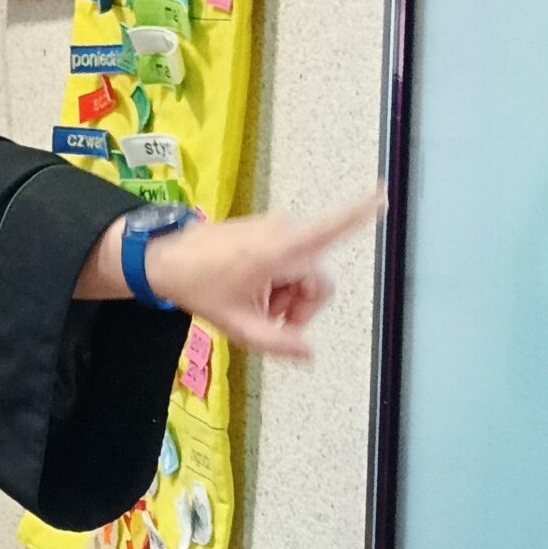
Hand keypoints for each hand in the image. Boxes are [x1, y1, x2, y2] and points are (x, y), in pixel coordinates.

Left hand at [148, 188, 384, 361]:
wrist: (164, 259)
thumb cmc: (198, 286)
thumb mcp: (237, 324)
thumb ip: (277, 342)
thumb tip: (310, 353)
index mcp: (280, 250)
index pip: (329, 229)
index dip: (359, 213)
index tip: (383, 195)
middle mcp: (283, 232)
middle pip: (317, 278)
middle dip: (301, 305)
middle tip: (270, 321)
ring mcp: (275, 229)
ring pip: (302, 272)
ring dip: (287, 296)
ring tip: (254, 305)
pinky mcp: (268, 231)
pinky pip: (289, 262)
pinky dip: (278, 283)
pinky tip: (251, 291)